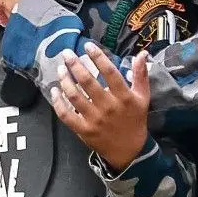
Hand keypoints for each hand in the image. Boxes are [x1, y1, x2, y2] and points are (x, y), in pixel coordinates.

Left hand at [51, 44, 150, 170]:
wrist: (130, 151)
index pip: (110, 72)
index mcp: (124, 97)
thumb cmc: (135, 120)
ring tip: (60, 69)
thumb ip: (141, 75)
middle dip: (75, 65)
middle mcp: (108, 107)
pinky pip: (66, 115)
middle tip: (66, 53)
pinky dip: (58, 102)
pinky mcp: (83, 130)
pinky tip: (54, 90)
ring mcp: (94, 119)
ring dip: (65, 80)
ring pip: (74, 96)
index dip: (98, 57)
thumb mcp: (143, 97)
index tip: (87, 45)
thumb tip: (142, 53)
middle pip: (88, 82)